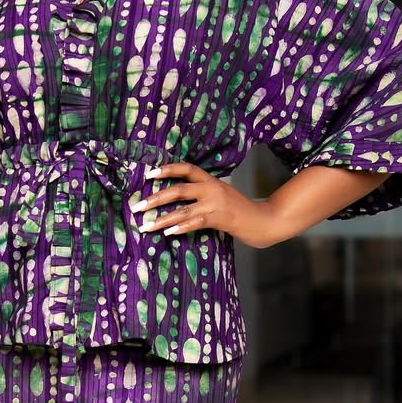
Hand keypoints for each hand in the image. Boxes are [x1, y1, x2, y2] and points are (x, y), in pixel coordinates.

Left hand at [130, 162, 281, 248]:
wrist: (265, 220)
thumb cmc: (240, 211)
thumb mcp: (221, 196)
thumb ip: (202, 196)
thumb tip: (178, 203)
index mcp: (211, 180)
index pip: (186, 168)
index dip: (167, 169)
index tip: (149, 174)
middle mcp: (212, 188)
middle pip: (178, 189)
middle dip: (155, 198)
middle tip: (137, 206)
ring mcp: (216, 203)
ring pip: (183, 209)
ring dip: (162, 219)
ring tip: (146, 226)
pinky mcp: (220, 218)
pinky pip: (196, 222)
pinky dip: (181, 228)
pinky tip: (168, 233)